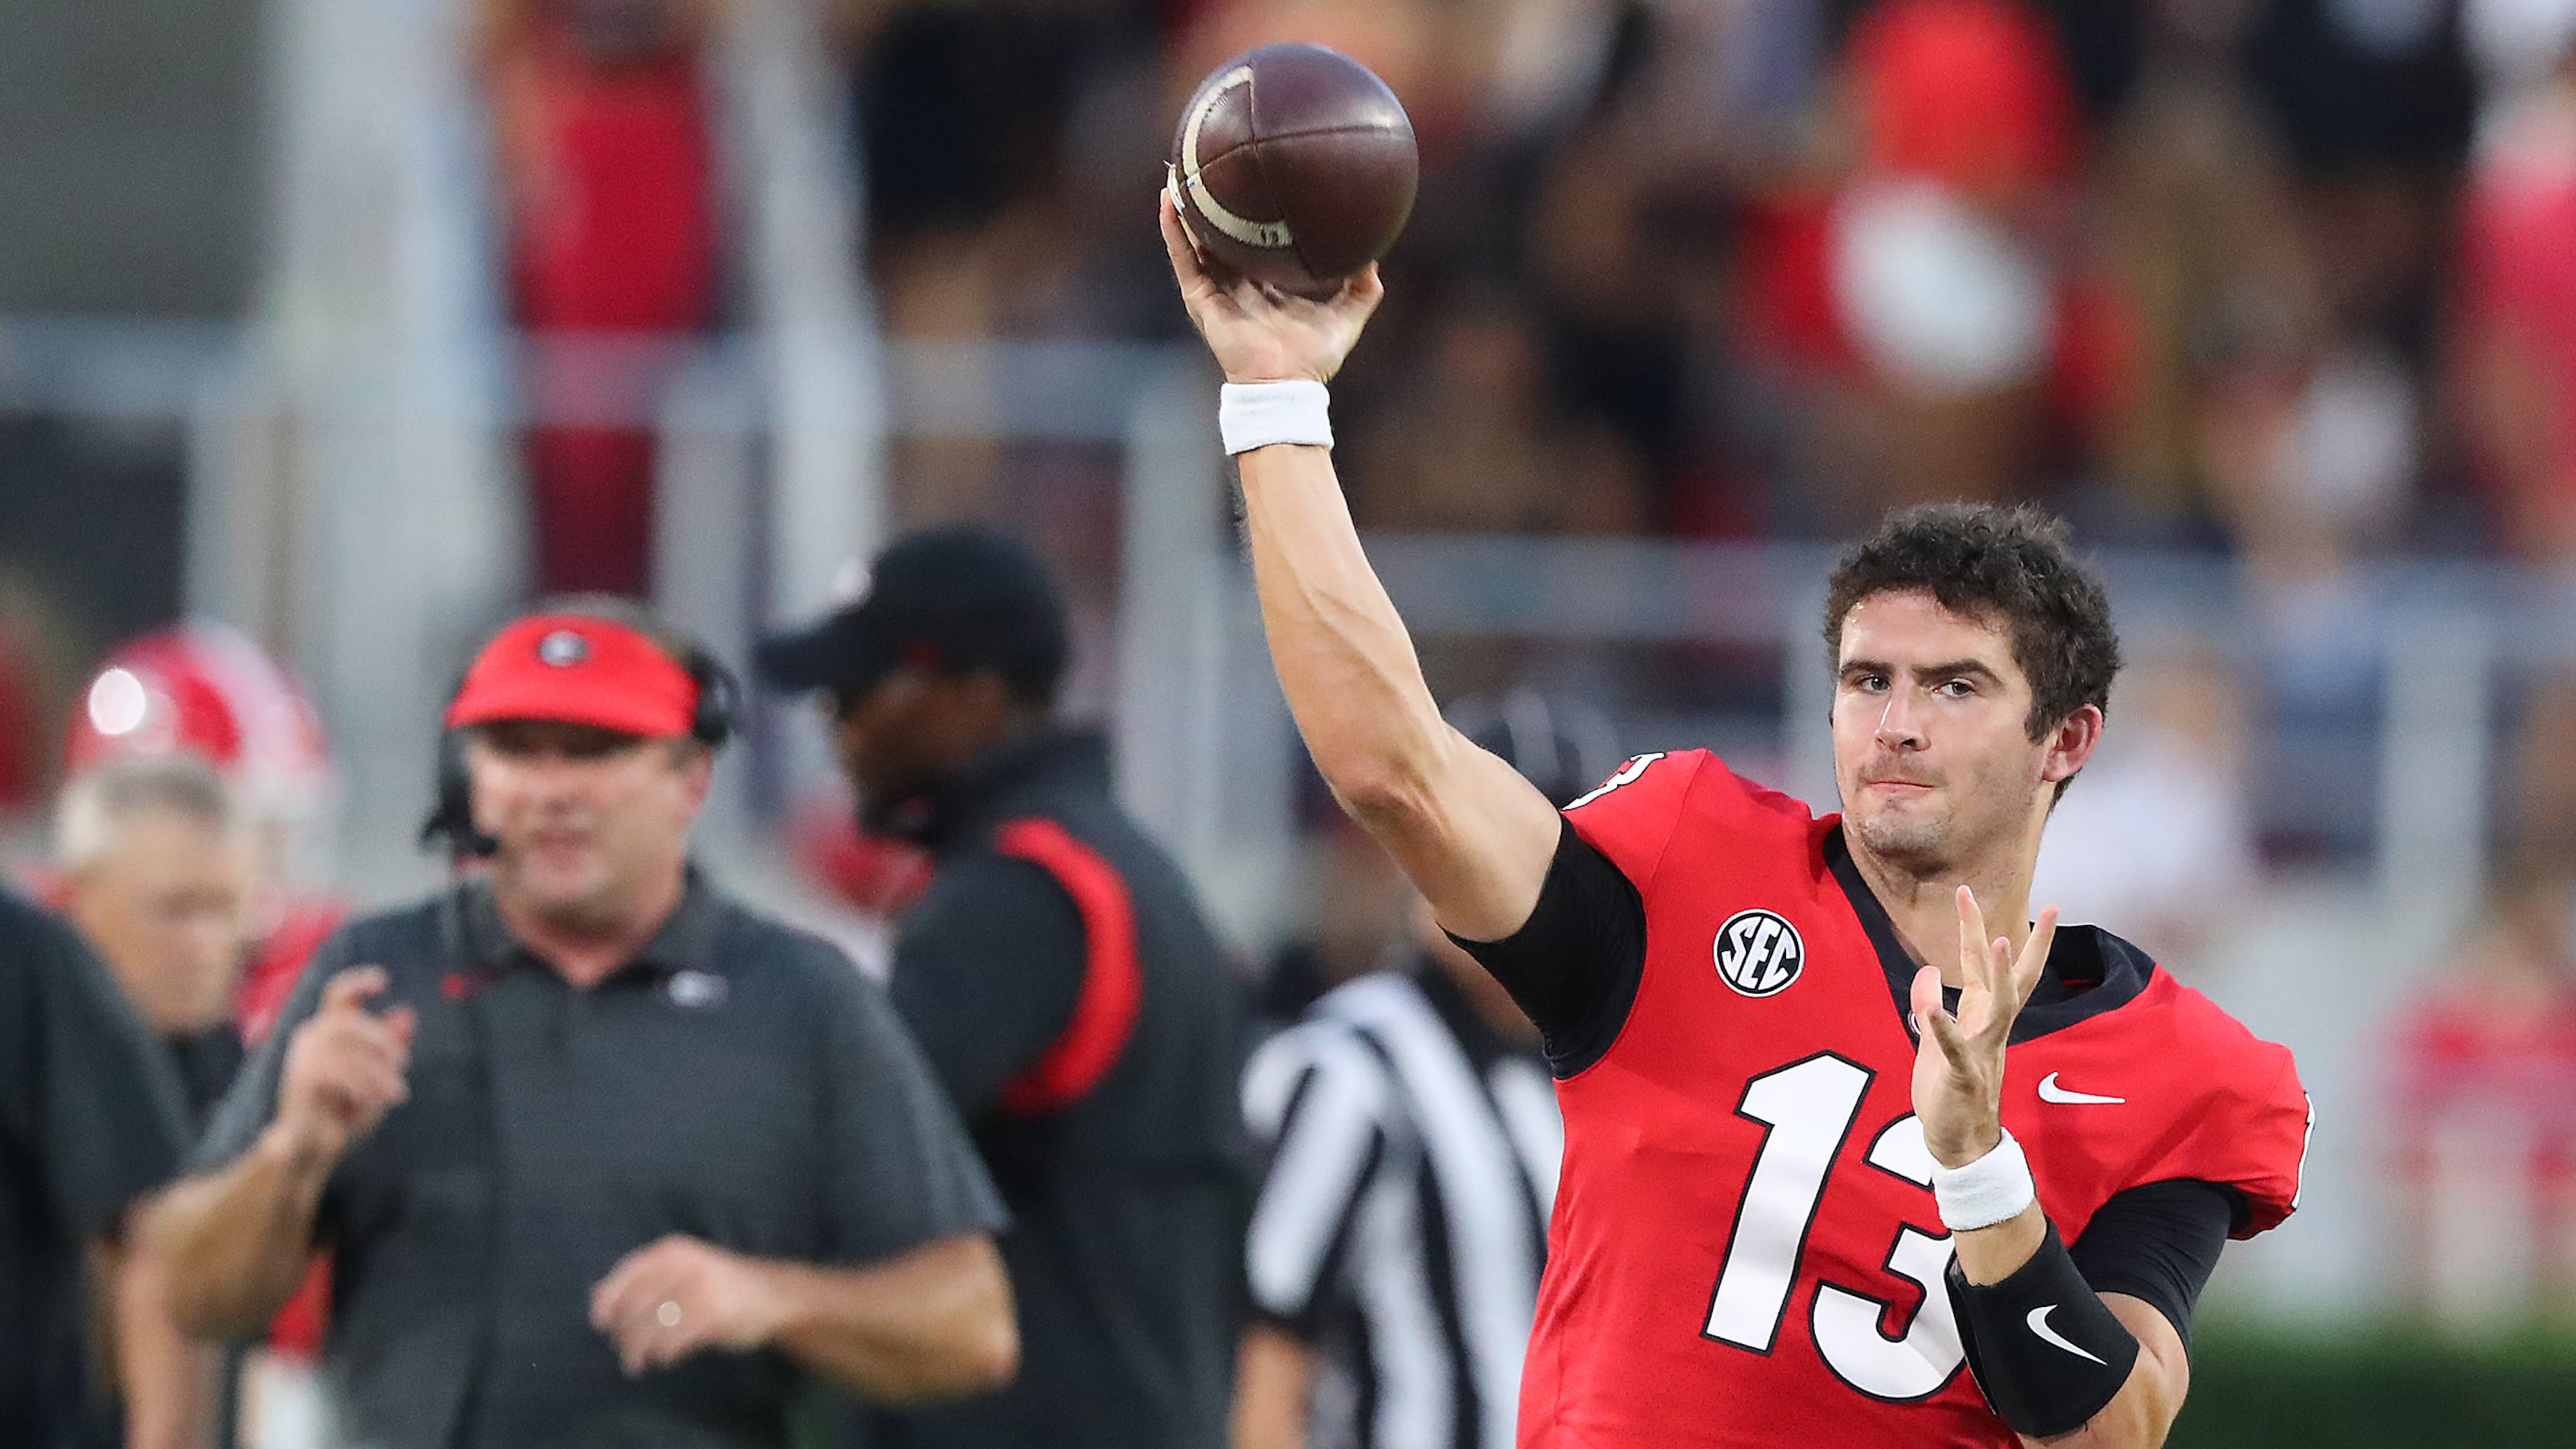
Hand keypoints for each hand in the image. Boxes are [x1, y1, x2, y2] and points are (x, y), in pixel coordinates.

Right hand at [274, 967, 415, 1162]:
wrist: (314, 1152)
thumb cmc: (346, 1112)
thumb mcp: (378, 1078)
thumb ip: (391, 1047)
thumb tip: (407, 1013)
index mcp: (328, 1032)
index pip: (338, 994)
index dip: (357, 982)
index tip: (383, 980)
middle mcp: (309, 1041)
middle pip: (345, 1021)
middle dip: (379, 1038)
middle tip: (404, 1061)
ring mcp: (300, 1061)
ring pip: (343, 1051)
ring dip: (375, 1071)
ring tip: (396, 1094)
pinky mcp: (298, 1085)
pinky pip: (333, 1073)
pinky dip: (359, 1085)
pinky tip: (369, 1102)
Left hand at [591, 1235, 788, 1375]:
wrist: (774, 1294)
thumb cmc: (718, 1284)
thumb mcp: (679, 1272)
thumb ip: (639, 1281)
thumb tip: (593, 1295)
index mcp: (673, 1250)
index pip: (628, 1273)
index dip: (609, 1299)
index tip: (599, 1323)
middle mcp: (685, 1264)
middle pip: (636, 1304)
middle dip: (623, 1333)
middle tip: (624, 1351)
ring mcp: (701, 1288)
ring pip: (652, 1326)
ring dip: (638, 1350)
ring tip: (636, 1363)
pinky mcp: (715, 1314)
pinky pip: (674, 1341)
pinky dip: (663, 1354)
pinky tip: (664, 1359)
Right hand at [1160, 191, 1383, 384]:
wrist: (1287, 384)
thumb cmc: (1314, 359)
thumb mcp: (1347, 316)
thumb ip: (1363, 288)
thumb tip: (1375, 255)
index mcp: (1263, 288)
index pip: (1251, 247)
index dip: (1248, 220)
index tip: (1251, 187)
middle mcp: (1235, 287)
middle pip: (1217, 239)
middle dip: (1211, 209)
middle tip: (1210, 170)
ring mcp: (1215, 293)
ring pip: (1193, 243)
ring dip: (1185, 211)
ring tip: (1178, 175)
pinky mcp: (1201, 300)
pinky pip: (1184, 260)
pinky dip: (1174, 231)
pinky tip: (1170, 202)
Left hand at [1909, 888, 2057, 1169]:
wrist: (1957, 1140)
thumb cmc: (1948, 1089)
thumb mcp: (1931, 1039)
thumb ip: (1929, 1002)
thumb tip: (1928, 970)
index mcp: (1980, 1015)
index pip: (1982, 963)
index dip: (1976, 927)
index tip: (1968, 890)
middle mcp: (1988, 1027)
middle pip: (2013, 977)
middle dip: (2030, 942)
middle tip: (2053, 906)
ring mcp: (1980, 1049)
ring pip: (1997, 1007)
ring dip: (1999, 974)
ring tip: (1998, 941)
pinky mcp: (1962, 1075)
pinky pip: (1955, 1049)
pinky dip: (1944, 1030)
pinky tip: (1932, 1011)